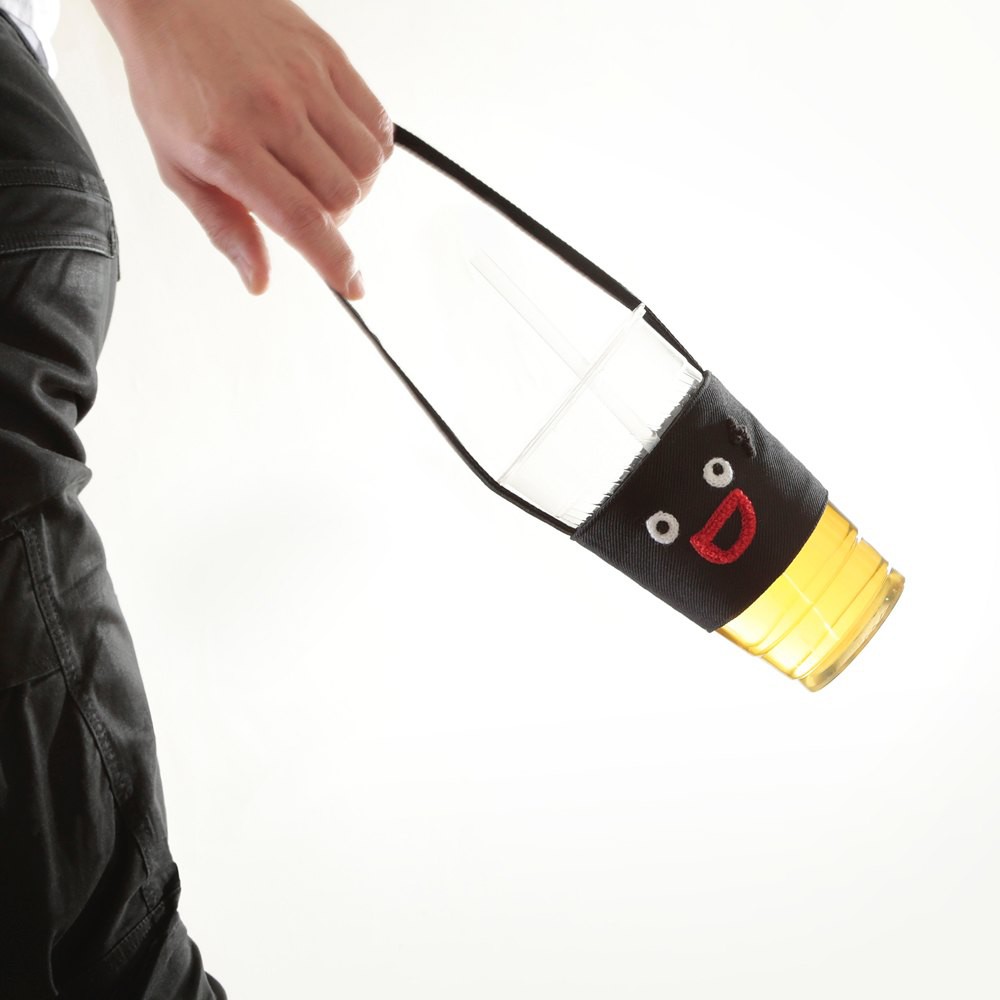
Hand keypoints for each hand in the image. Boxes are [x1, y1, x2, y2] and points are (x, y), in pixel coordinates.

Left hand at [91, 0, 392, 296]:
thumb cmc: (171, 82)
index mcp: (229, 147)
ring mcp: (305, 81)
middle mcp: (272, 113)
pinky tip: (342, 147)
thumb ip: (224, 227)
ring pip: (367, 166)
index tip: (352, 285)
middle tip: (308, 205)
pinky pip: (378, 122)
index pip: (303, 221)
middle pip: (343, 199)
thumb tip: (258, 280)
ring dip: (356, 187)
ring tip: (325, 175)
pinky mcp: (328, 57)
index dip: (335, 262)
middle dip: (334, 220)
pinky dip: (372, 150)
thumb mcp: (178, 166)